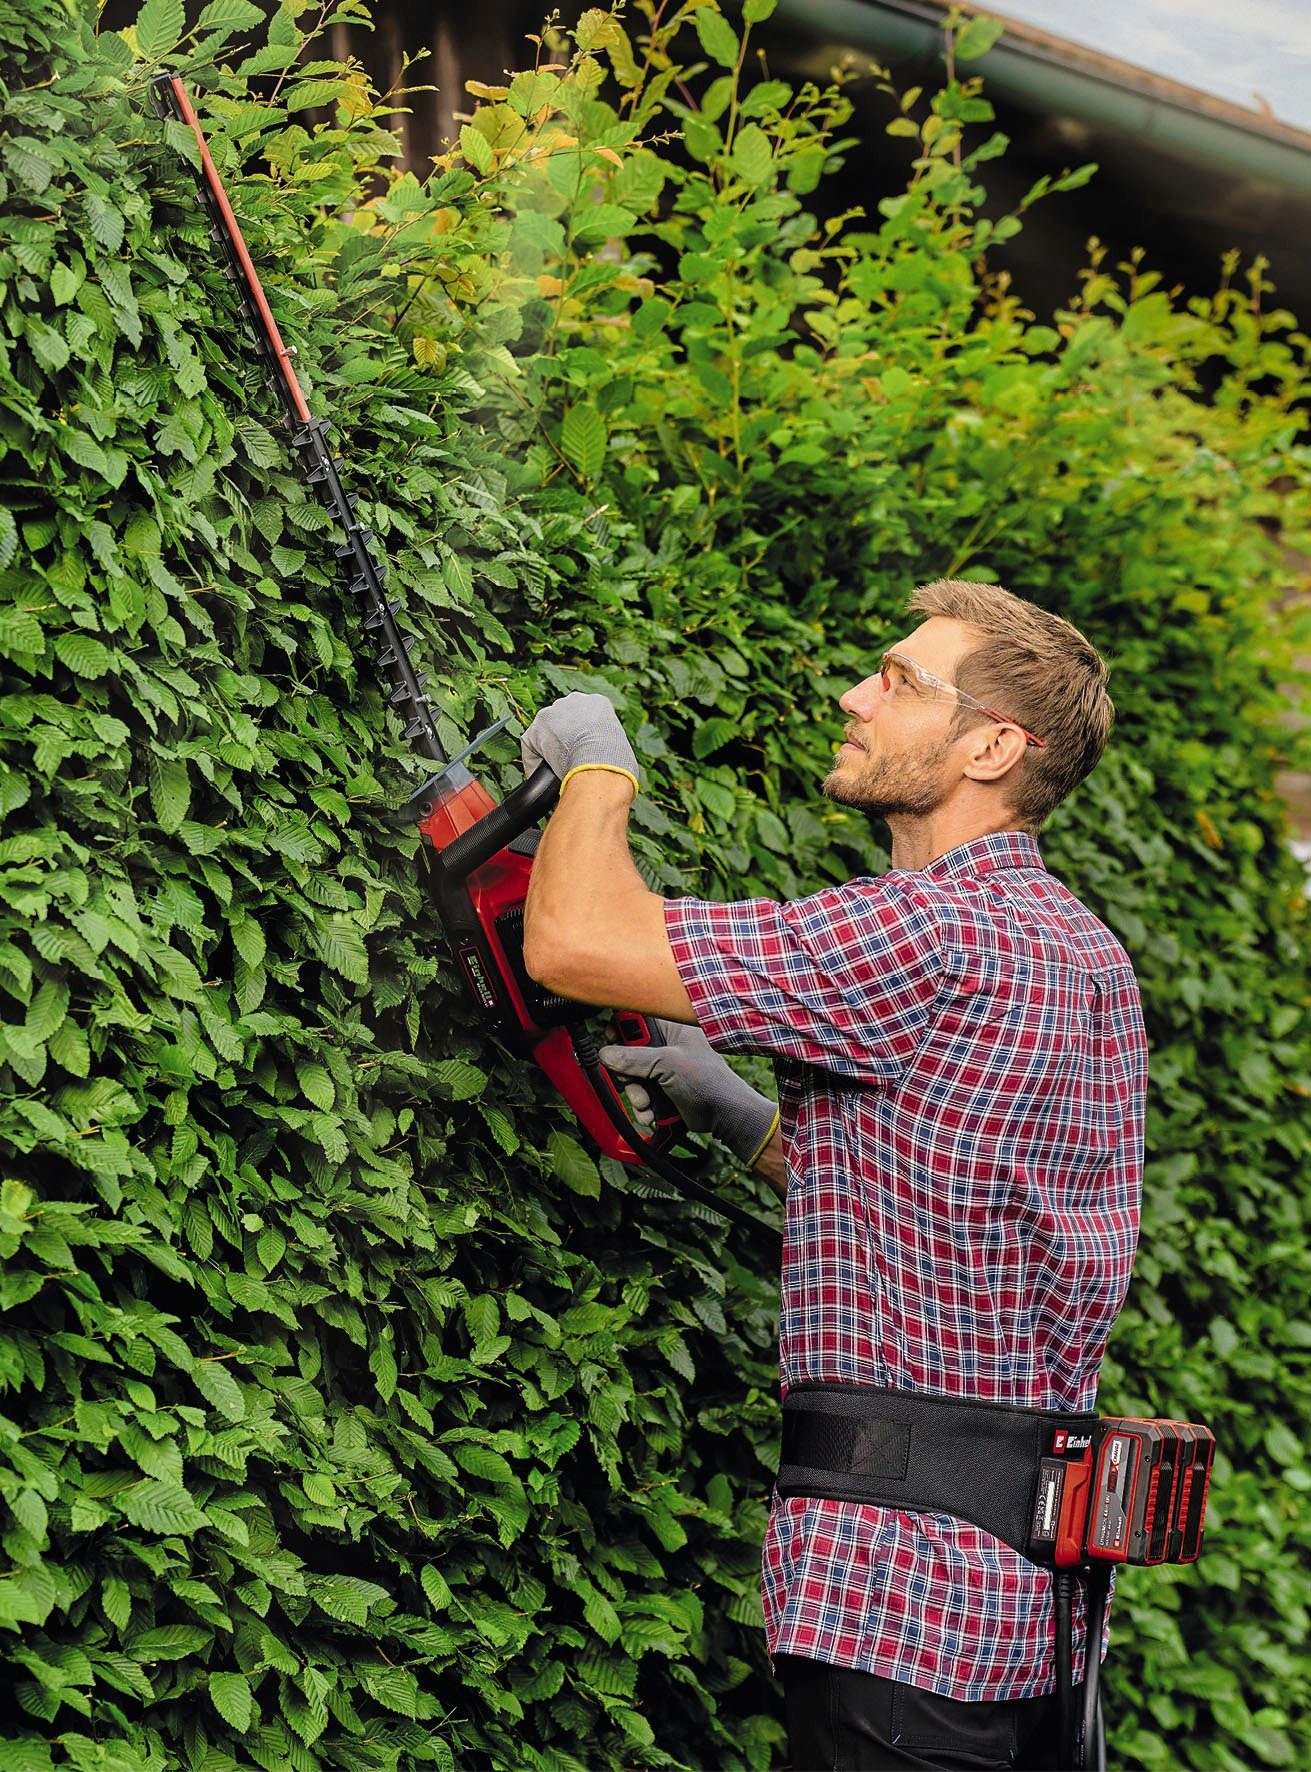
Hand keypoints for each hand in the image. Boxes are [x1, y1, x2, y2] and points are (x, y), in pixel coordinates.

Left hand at [520, 692, 638, 794]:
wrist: (600, 763)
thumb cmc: (617, 762)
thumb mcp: (621, 747)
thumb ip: (610, 747)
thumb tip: (609, 763)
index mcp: (598, 703)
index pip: (585, 716)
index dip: (583, 734)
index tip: (583, 749)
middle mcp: (574, 701)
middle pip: (563, 718)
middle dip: (564, 737)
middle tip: (568, 759)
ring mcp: (553, 712)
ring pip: (545, 730)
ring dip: (548, 747)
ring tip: (554, 768)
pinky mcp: (536, 728)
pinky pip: (531, 745)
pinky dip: (533, 761)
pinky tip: (540, 775)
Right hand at [599, 1017, 778, 1167]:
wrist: (724, 1115)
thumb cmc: (707, 1081)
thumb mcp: (667, 1064)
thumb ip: (634, 1058)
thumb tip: (605, 1054)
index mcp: (672, 1028)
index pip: (638, 1018)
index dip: (621, 1027)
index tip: (611, 1039)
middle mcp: (666, 1045)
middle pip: (628, 1050)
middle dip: (627, 1071)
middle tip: (631, 1081)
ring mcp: (664, 1068)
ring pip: (632, 1076)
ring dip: (635, 1093)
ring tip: (646, 1103)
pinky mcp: (662, 1089)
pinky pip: (641, 1093)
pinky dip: (643, 1105)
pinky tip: (651, 1113)